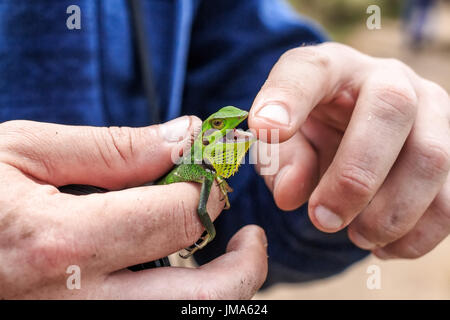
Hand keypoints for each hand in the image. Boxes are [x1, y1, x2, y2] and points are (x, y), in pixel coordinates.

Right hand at [0, 118, 266, 298]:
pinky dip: (181, 301)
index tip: (211, 174)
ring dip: (219, 291)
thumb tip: (187, 136)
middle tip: (249, 237)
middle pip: (206, 299)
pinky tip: (168, 274)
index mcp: (62, 243)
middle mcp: (78, 305)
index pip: (181, 216)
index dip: (209, 188)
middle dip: (244, 265)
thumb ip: (113, 148)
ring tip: (216, 256)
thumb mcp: (24, 152)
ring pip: (187, 319)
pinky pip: (153, 319)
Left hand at [249, 42, 448, 259]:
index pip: (311, 68)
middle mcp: (389, 79)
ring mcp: (431, 111)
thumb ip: (280, 161)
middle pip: (392, 110)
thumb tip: (291, 196)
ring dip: (391, 213)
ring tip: (356, 237)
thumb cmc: (312, 130)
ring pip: (432, 158)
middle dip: (355, 177)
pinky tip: (382, 246)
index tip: (265, 129)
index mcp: (333, 67)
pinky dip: (417, 234)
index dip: (286, 97)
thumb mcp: (282, 140)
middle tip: (322, 219)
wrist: (353, 128)